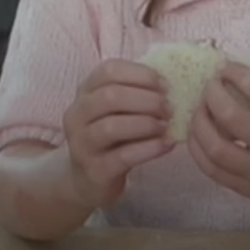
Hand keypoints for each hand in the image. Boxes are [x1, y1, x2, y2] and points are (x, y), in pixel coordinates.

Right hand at [61, 59, 173, 208]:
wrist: (87, 179)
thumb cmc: (110, 137)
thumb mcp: (116, 110)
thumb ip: (136, 92)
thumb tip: (172, 80)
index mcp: (85, 92)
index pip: (109, 70)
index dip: (140, 74)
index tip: (165, 85)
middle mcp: (77, 115)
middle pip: (110, 96)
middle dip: (146, 100)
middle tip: (169, 108)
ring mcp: (81, 144)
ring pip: (112, 127)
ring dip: (146, 123)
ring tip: (167, 126)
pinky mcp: (94, 170)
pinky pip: (123, 156)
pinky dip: (149, 148)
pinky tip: (166, 145)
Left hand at [188, 62, 249, 210]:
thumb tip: (231, 75)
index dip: (233, 73)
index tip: (225, 68)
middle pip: (230, 116)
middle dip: (211, 95)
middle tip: (209, 87)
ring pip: (215, 148)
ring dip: (199, 123)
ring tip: (199, 110)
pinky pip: (213, 171)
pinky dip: (198, 150)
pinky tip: (198, 135)